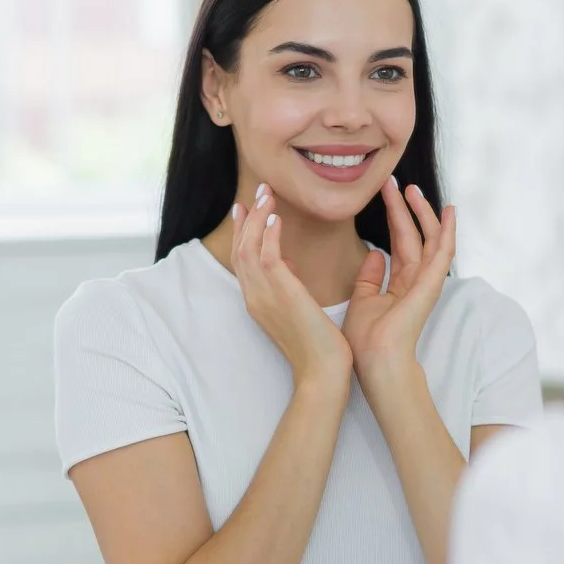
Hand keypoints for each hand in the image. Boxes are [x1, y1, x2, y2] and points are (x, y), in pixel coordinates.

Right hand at [230, 185, 352, 385]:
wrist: (323, 372)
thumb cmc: (317, 344)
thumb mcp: (297, 308)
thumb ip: (287, 284)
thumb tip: (286, 263)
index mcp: (258, 300)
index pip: (243, 258)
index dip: (243, 230)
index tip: (247, 208)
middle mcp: (254, 297)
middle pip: (240, 249)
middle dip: (248, 217)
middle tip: (259, 191)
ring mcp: (263, 297)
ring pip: (249, 248)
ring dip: (257, 219)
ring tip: (266, 195)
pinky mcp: (281, 295)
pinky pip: (267, 258)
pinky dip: (268, 236)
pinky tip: (276, 218)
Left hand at [342, 177, 455, 378]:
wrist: (376, 361)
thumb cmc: (366, 339)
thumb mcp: (362, 299)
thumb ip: (370, 277)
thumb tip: (375, 253)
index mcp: (400, 284)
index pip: (401, 242)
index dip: (394, 217)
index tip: (385, 192)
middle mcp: (416, 280)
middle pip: (415, 235)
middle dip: (406, 208)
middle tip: (396, 182)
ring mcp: (427, 282)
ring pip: (430, 239)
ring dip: (423, 212)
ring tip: (413, 189)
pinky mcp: (432, 284)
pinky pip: (443, 252)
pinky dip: (448, 231)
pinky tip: (448, 212)